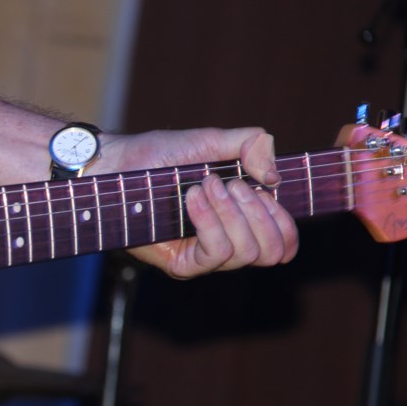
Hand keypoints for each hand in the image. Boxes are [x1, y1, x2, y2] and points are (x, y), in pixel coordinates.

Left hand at [94, 128, 297, 277]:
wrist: (120, 163)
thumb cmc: (160, 154)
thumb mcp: (212, 141)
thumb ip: (252, 147)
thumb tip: (274, 179)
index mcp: (240, 221)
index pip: (283, 245)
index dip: (286, 224)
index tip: (265, 190)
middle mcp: (225, 244)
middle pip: (269, 253)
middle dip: (258, 213)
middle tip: (231, 183)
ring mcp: (203, 258)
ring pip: (244, 252)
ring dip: (231, 213)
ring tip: (204, 185)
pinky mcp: (181, 264)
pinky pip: (215, 252)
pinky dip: (210, 221)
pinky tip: (192, 198)